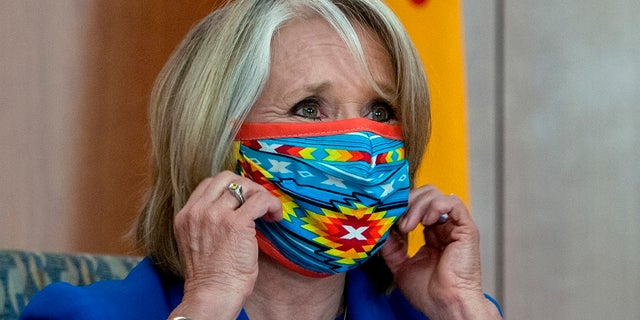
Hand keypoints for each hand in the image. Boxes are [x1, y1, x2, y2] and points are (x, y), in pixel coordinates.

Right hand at [169, 171, 281, 319]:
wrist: (212, 295)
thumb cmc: (210, 277)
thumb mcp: (199, 242)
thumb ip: (208, 223)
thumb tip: (236, 209)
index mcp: (186, 215)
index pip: (209, 184)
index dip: (230, 188)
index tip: (243, 201)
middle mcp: (198, 211)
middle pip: (226, 177)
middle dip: (246, 186)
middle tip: (258, 203)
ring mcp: (216, 215)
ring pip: (245, 186)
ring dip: (261, 196)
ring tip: (268, 212)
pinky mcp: (236, 224)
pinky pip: (260, 200)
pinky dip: (272, 205)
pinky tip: (275, 217)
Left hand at [380, 185, 499, 318]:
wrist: (445, 305)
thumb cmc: (430, 294)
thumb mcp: (400, 265)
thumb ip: (391, 247)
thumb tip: (381, 230)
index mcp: (432, 235)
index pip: (416, 206)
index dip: (401, 207)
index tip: (387, 217)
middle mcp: (444, 228)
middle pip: (424, 195)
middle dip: (406, 203)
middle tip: (397, 221)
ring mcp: (455, 227)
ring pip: (435, 195)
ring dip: (416, 206)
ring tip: (407, 226)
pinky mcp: (465, 229)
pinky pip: (451, 202)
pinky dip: (434, 206)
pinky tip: (425, 221)